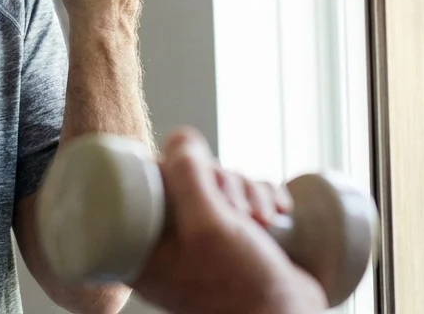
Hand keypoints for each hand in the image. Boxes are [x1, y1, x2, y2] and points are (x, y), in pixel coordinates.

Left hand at [132, 128, 326, 313]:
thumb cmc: (242, 288)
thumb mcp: (207, 227)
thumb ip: (187, 177)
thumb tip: (179, 137)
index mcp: (144, 250)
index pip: (145, 184)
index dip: (175, 171)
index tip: (200, 183)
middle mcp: (171, 245)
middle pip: (188, 179)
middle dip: (223, 183)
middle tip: (238, 210)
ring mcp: (205, 242)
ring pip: (220, 185)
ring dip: (249, 191)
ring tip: (264, 220)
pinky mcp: (236, 238)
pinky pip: (246, 198)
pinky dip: (265, 198)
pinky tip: (278, 216)